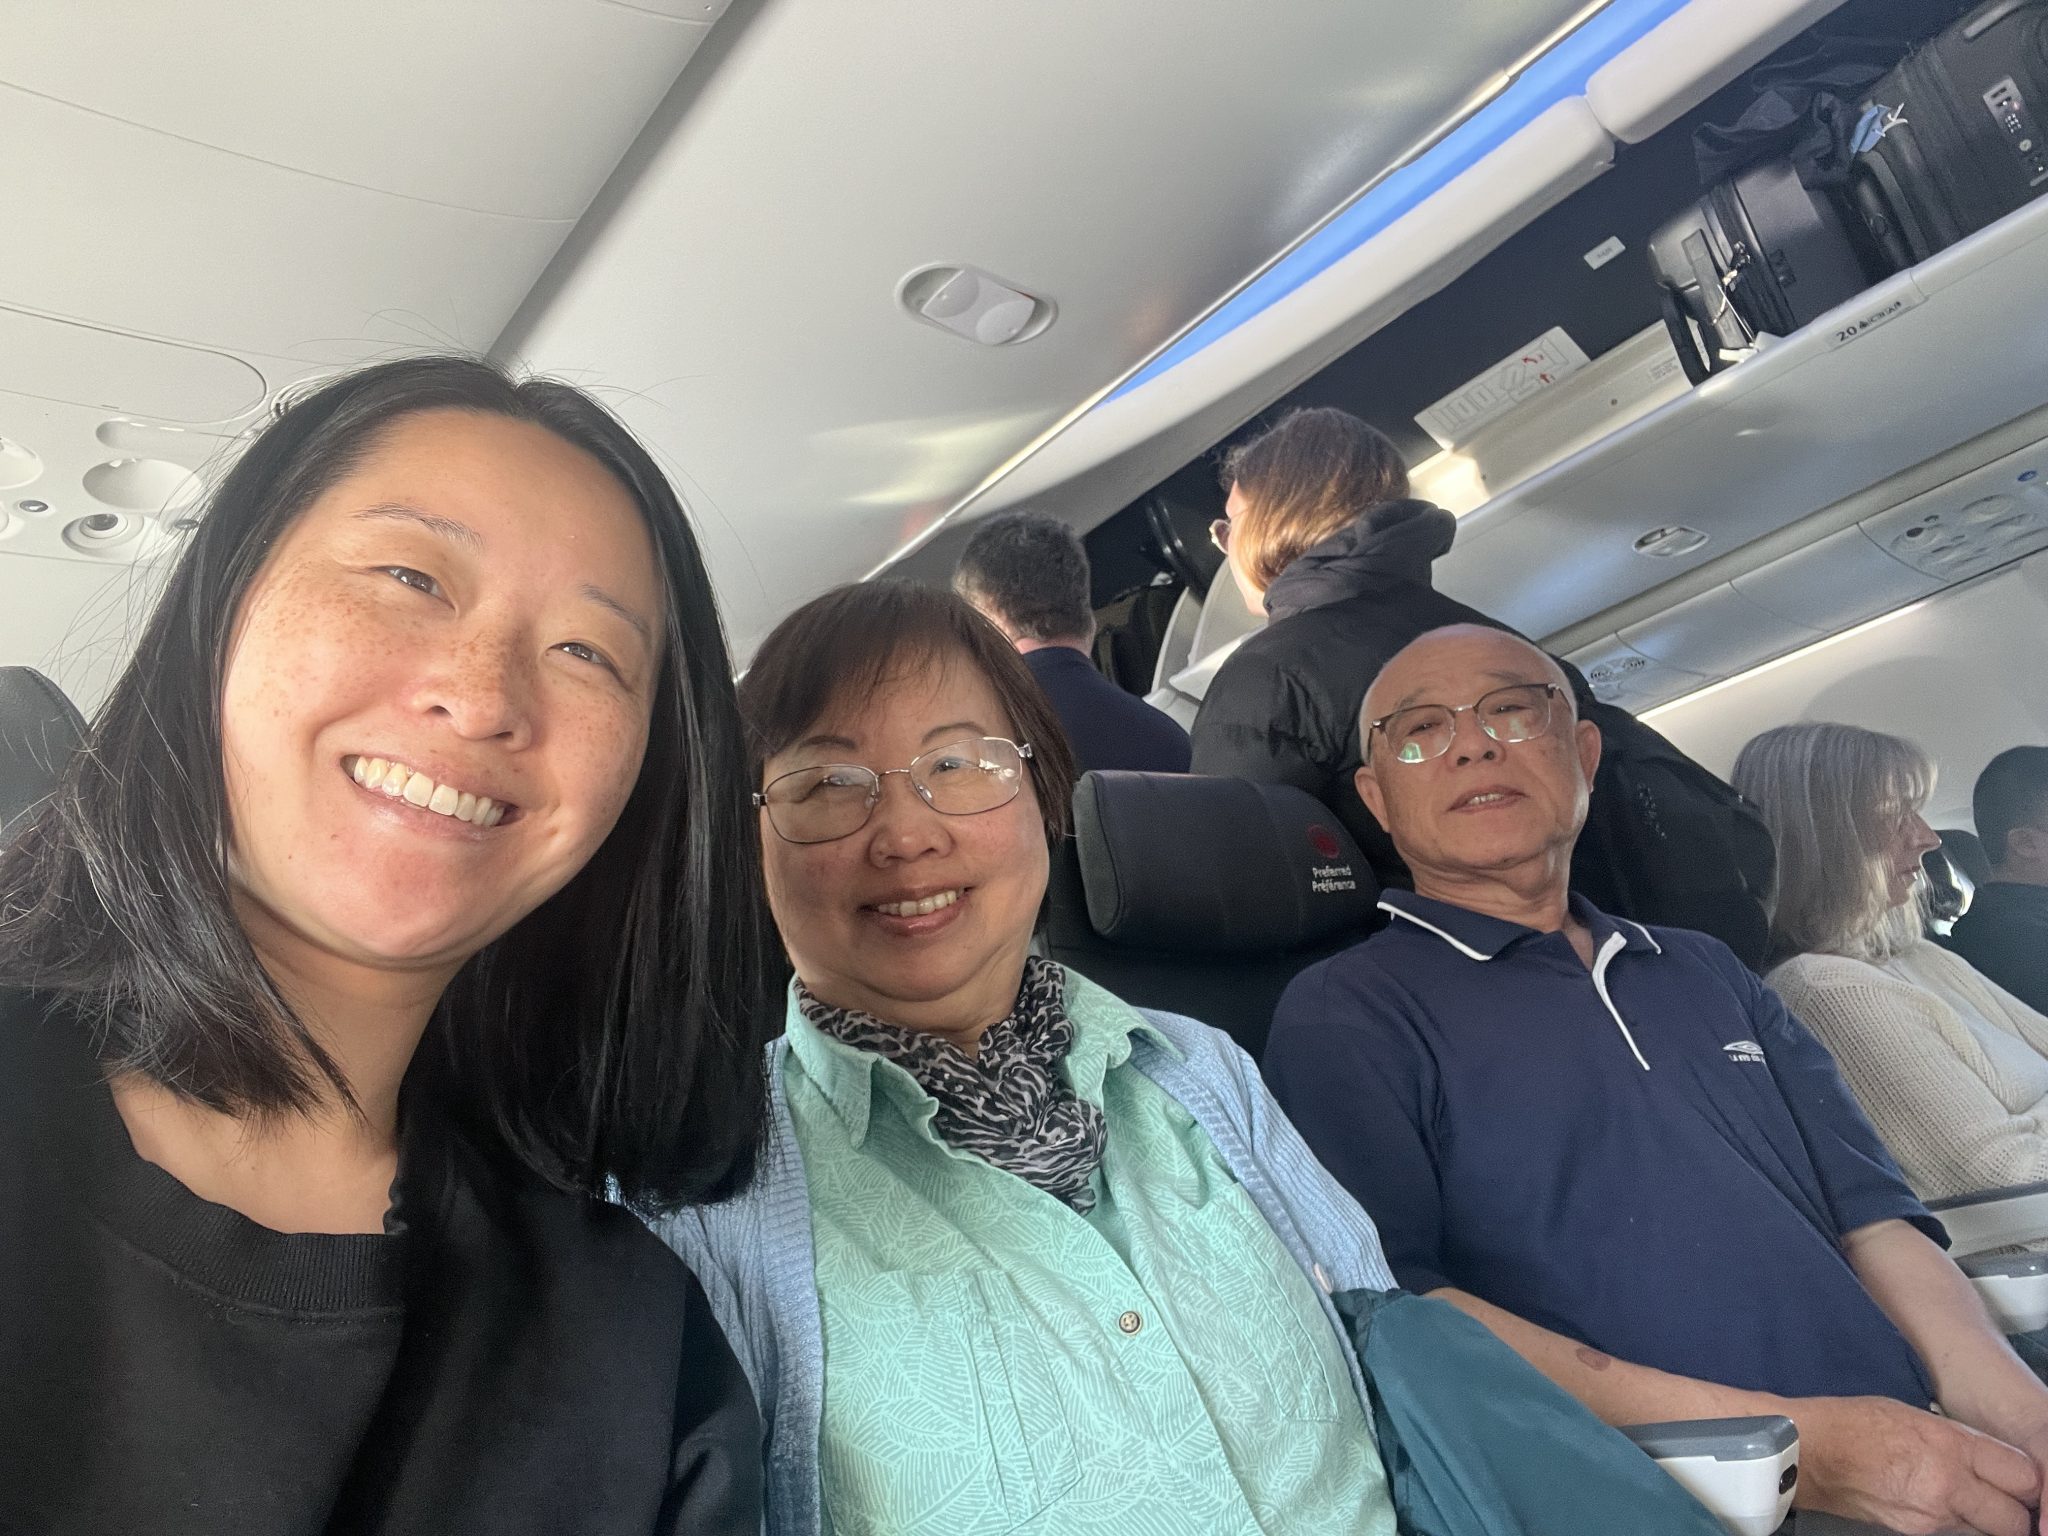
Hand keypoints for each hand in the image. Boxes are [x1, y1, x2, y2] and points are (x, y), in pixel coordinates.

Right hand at [1790, 1395, 2041, 1535]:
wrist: (1806, 1452)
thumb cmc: (1853, 1423)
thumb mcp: (1913, 1416)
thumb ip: (1958, 1441)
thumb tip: (1990, 1461)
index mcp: (1951, 1446)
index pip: (2023, 1477)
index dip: (2026, 1480)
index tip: (2018, 1476)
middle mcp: (1949, 1486)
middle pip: (2014, 1519)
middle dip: (2014, 1510)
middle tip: (2003, 1496)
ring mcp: (1932, 1516)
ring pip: (1986, 1530)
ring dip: (1984, 1518)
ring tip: (1962, 1496)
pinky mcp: (1914, 1533)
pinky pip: (1953, 1532)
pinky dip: (1953, 1521)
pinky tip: (1933, 1501)